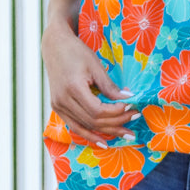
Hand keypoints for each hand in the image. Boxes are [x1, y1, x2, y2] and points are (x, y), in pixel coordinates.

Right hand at [41, 16, 136, 145]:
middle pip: (93, 121)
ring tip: (125, 134)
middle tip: (134, 120)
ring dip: (107, 132)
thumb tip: (129, 99)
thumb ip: (110, 86)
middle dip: (116, 123)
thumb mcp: (96, 66)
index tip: (131, 107)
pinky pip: (75, 126)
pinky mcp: (57, 108)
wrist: (54, 47)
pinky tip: (103, 142)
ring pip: (86, 127)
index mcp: (73, 88)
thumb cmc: (76, 52)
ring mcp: (58, 106)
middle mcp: (63, 100)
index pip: (98, 110)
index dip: (116, 112)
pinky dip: (89, 135)